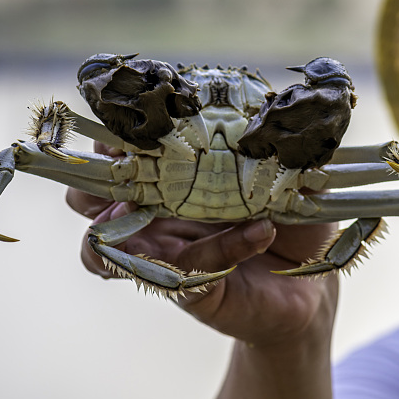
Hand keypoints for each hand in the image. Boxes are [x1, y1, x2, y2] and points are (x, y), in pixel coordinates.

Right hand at [67, 144, 337, 348]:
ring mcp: (164, 257)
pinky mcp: (188, 290)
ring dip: (121, 222)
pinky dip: (223, 246)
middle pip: (86, 199)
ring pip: (105, 246)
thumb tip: (285, 108)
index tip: (125, 120)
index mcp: (171, 179)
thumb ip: (279, 145)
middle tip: (124, 163)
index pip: (121, 154)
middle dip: (94, 180)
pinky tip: (261, 231)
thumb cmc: (292, 224)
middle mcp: (155, 218)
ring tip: (153, 205)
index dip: (110, 138)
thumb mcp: (290, 176)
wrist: (312, 288)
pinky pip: (188, 267)